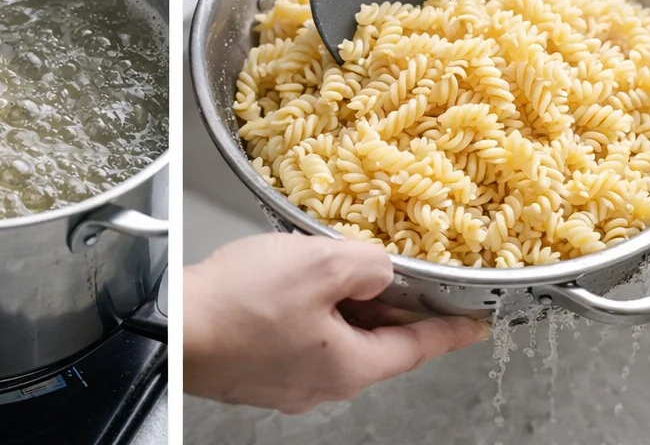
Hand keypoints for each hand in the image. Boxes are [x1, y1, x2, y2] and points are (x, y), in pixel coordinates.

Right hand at [184, 235, 488, 412]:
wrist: (174, 327)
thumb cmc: (242, 303)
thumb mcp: (320, 265)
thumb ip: (367, 265)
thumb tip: (381, 271)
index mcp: (350, 366)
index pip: (416, 348)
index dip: (449, 330)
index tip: (475, 325)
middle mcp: (323, 385)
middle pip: (373, 342)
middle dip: (384, 304)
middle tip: (389, 268)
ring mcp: (288, 382)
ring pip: (335, 339)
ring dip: (341, 304)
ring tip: (328, 266)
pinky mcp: (259, 369)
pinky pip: (301, 339)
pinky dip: (309, 311)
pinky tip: (289, 284)